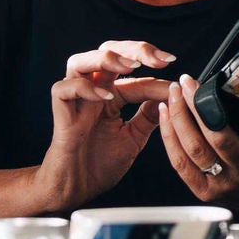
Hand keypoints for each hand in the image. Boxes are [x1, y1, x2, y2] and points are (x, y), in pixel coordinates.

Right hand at [31, 41, 173, 210]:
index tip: (177, 77)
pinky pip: (63, 88)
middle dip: (134, 49)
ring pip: (80, 61)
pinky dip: (84, 88)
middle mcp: (92, 92)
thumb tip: (169, 94)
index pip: (133, 70)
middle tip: (158, 59)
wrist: (77, 189)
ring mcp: (75, 100)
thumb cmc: (99, 164)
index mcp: (110, 95)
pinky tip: (106, 97)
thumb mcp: (134, 137)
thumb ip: (148, 115)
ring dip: (107, 58)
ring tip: (131, 66)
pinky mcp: (61, 113)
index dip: (154, 68)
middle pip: (107, 51)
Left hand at [157, 69, 238, 219]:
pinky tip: (166, 116)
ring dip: (180, 117)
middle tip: (189, 82)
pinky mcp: (205, 192)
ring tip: (174, 94)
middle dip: (200, 103)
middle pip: (219, 134)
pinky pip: (181, 162)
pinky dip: (170, 137)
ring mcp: (226, 182)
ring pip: (196, 147)